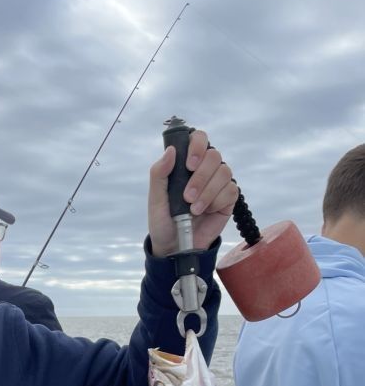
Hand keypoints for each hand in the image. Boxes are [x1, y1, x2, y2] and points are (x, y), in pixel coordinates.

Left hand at [148, 129, 238, 256]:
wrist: (174, 247)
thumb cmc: (163, 221)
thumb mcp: (155, 199)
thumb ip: (159, 174)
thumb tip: (171, 150)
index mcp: (187, 164)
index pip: (199, 139)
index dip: (197, 146)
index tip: (189, 164)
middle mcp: (205, 170)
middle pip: (214, 156)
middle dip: (200, 176)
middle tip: (187, 196)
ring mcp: (218, 183)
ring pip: (224, 172)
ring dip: (207, 192)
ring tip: (193, 209)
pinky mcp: (228, 199)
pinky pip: (230, 190)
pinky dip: (217, 201)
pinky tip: (206, 212)